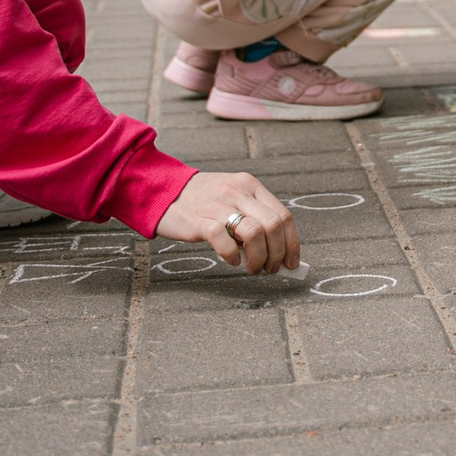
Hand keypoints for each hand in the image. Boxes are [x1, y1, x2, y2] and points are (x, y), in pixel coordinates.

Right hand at [157, 171, 299, 274]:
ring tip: (253, 268)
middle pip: (273, 225)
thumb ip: (252, 219)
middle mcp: (238, 192)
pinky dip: (233, 256)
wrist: (162, 190)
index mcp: (250, 186)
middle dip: (277, 253)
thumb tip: (275, 253)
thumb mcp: (231, 198)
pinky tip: (232, 261)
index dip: (292, 242)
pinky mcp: (199, 220)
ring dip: (259, 258)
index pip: (283, 215)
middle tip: (271, 269)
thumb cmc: (201, 201)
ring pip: (255, 233)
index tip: (292, 262)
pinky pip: (225, 241)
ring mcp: (219, 205)